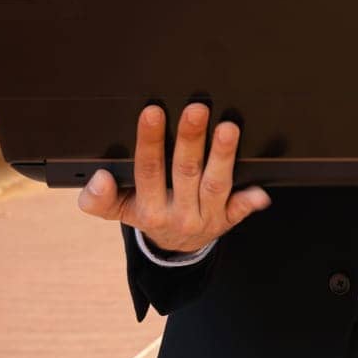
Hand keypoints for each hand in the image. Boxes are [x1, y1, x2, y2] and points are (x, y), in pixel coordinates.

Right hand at [76, 103, 270, 253]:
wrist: (174, 247)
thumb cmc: (147, 211)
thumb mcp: (116, 210)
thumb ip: (98, 198)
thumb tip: (99, 178)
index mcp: (148, 207)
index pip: (148, 170)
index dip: (150, 141)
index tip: (153, 112)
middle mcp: (178, 213)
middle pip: (185, 171)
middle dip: (190, 139)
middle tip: (196, 110)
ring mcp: (206, 216)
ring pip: (215, 184)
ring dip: (222, 156)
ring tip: (228, 129)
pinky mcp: (228, 219)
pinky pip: (240, 210)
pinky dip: (249, 200)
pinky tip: (260, 190)